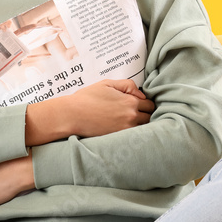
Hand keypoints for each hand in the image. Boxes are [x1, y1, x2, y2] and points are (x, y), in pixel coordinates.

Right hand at [25, 79, 154, 145]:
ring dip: (140, 125)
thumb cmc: (87, 98)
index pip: (150, 104)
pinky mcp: (118, 138)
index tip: (138, 104)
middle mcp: (131, 116)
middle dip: (145, 114)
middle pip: (150, 117)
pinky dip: (132, 133)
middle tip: (134, 113)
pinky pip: (133, 137)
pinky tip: (123, 129)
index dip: (145, 103)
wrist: (72, 114)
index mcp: (130, 101)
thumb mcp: (107, 83)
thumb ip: (128, 85)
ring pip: (143, 128)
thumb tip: (141, 95)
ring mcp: (125, 129)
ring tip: (129, 121)